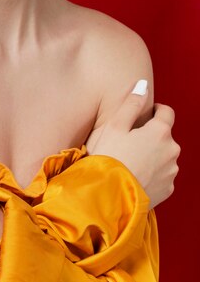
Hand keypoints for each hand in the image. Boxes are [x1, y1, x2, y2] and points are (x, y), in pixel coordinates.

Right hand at [85, 81, 179, 208]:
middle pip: (165, 135)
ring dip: (153, 154)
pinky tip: (135, 174)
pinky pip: (163, 174)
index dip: (156, 110)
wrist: (110, 196)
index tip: (143, 115)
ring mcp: (171, 171)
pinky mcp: (168, 189)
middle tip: (129, 140)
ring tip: (131, 159)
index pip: (167, 112)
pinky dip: (153, 172)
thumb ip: (132, 103)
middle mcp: (172, 150)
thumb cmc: (109, 157)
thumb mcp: (115, 125)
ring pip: (165, 155)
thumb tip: (143, 85)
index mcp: (160, 132)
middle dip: (151, 135)